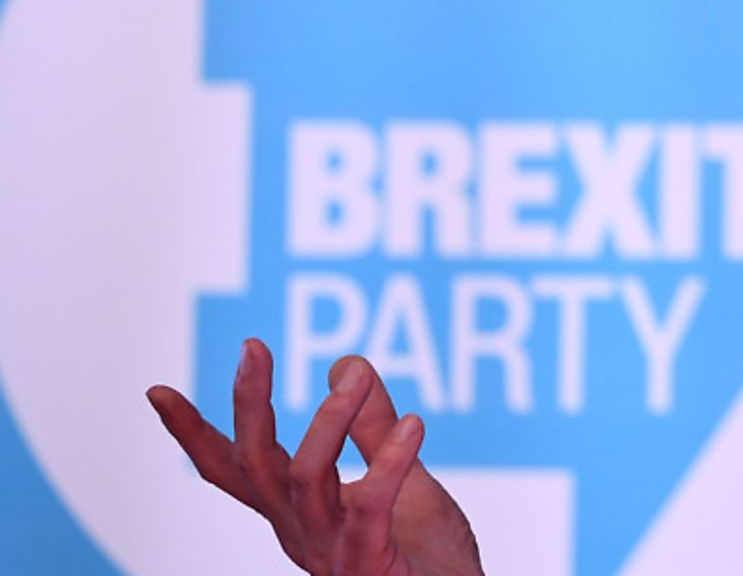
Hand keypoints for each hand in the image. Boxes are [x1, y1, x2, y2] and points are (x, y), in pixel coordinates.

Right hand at [147, 339, 483, 574]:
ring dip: (329, 421)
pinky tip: (415, 425)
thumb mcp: (403, 482)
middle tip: (252, 346)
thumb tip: (346, 363)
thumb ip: (374, 431)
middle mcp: (302, 535)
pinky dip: (389, 463)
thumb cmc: (429, 559)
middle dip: (249, 405)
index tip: (157, 391)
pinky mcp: (368, 567)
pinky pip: (369, 509)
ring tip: (358, 377)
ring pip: (305, 480)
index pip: (236, 472)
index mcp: (299, 516)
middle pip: (256, 467)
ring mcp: (331, 554)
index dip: (193, 436)